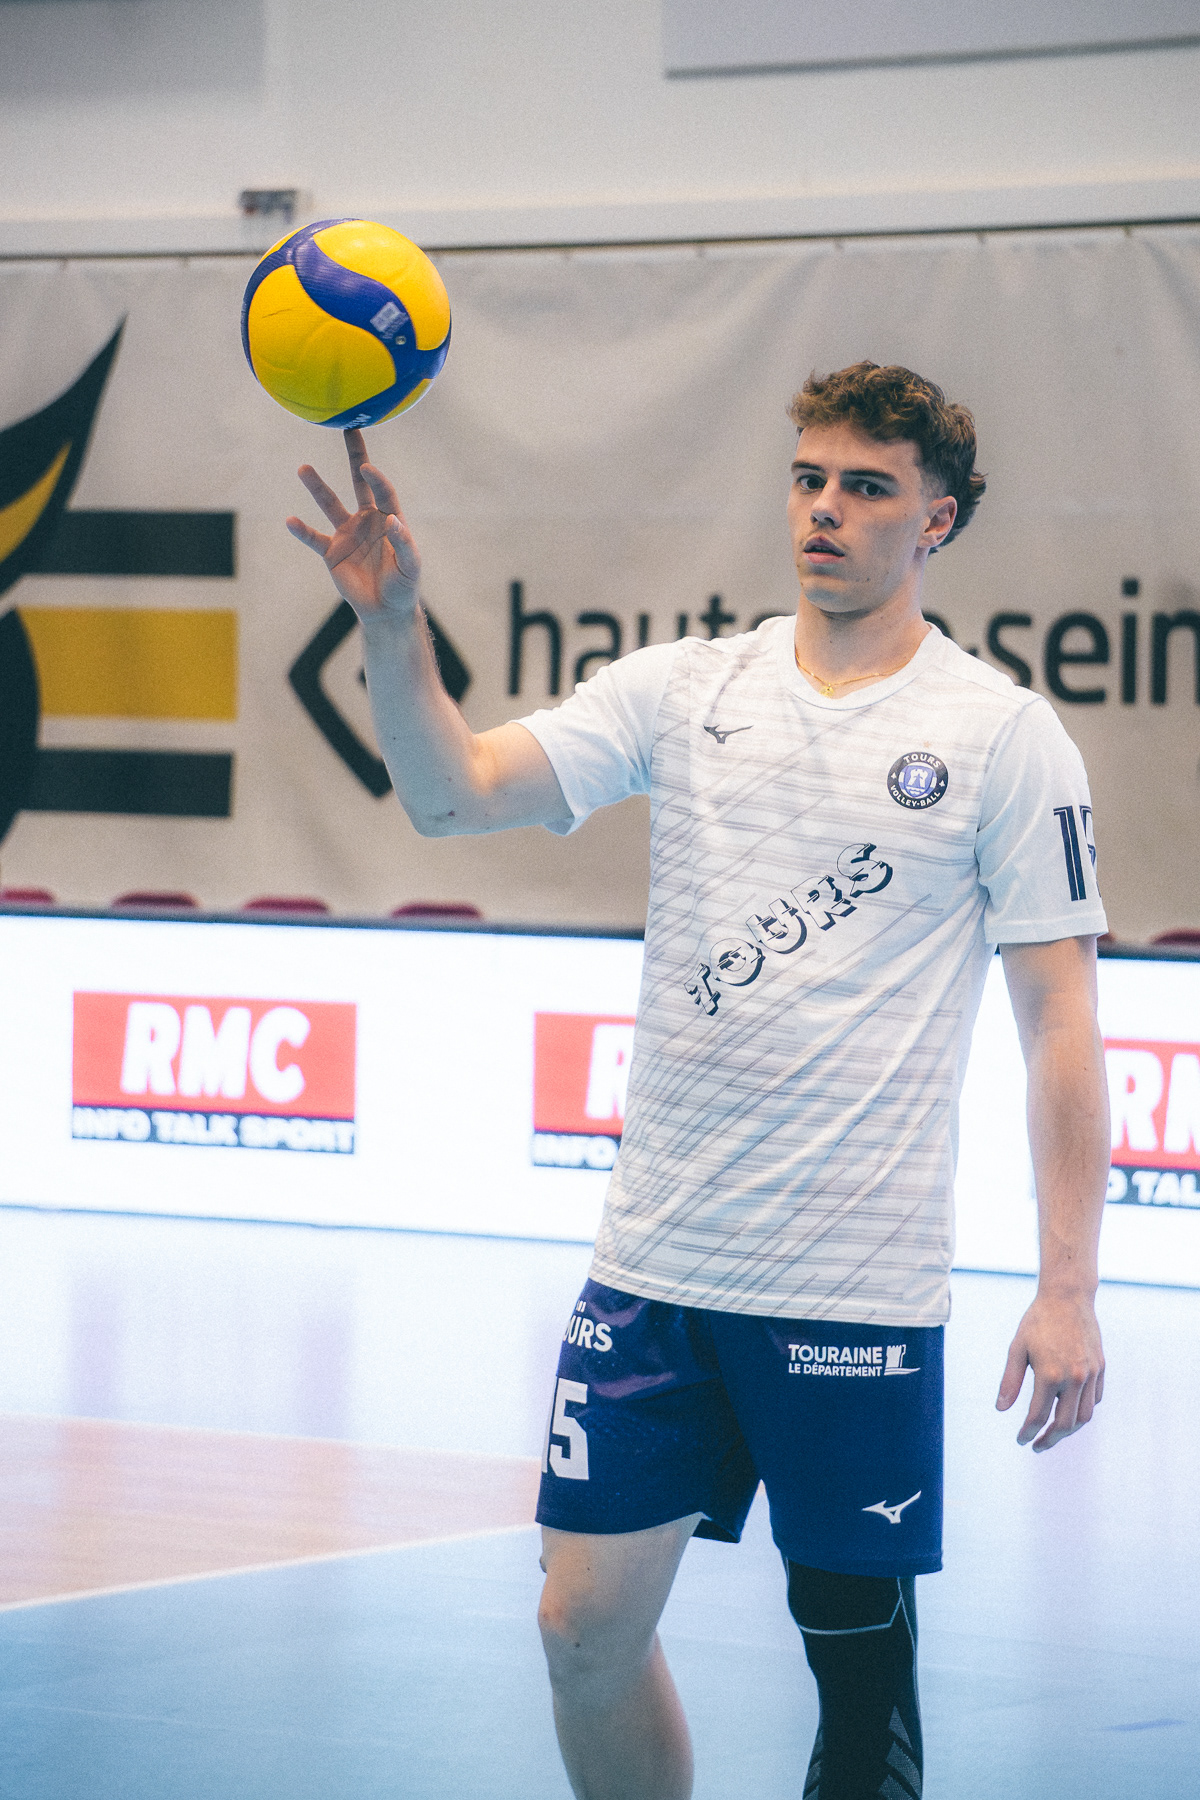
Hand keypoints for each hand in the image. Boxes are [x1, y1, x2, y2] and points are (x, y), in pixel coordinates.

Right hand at [285, 428, 419, 620]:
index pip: (383, 492)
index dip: (376, 479)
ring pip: (330, 504)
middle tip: (347, 428)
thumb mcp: (411, 565)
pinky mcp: (332, 552)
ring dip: (317, 487)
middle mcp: (367, 520)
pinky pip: (314, 538)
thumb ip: (403, 543)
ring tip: (303, 468)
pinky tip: (291, 520)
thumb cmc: (404, 585)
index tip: (366, 467)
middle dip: (355, 456)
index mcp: (389, 518)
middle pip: (359, 483)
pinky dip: (302, 531)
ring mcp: (347, 534)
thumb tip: (392, 521)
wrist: (386, 610)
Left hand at [995, 1289, 1104, 1452]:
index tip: (1021, 1440)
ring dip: (1068, 1430)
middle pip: (1064, 1424)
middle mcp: (1074, 1378)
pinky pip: (1094, 1400)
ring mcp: (1090, 1374)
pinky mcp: (1100, 1368)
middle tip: (1037, 1446)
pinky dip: (1083, 1411)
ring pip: (1083, 1416)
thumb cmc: (1038, 1321)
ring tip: (1053, 1433)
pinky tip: (1069, 1411)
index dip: (1028, 1432)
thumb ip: (1010, 1381)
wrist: (1068, 1297)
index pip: (1038, 1417)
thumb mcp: (1017, 1349)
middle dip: (1049, 1439)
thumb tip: (1001, 1409)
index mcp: (1050, 1375)